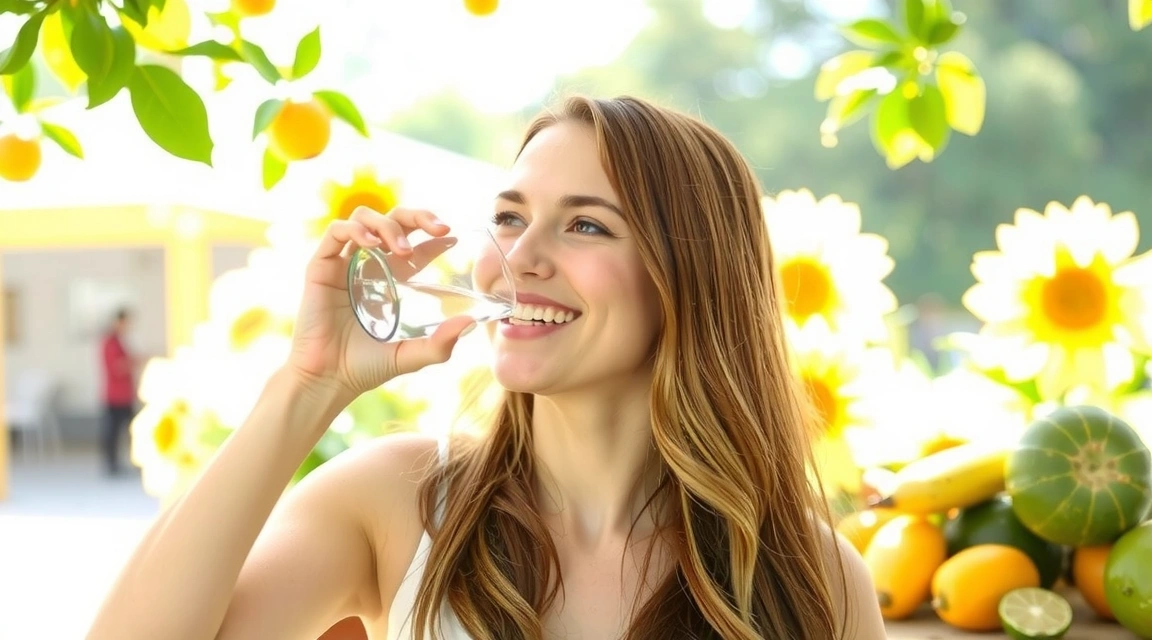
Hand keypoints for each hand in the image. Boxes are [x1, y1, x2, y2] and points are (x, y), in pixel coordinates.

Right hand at [285, 206, 476, 398]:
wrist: (328, 379)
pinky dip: (356, 230)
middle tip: (439, 228)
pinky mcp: (320, 267)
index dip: (433, 238)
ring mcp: (342, 264)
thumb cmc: (365, 367)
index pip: (414, 246)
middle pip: (393, 221)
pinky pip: (335, 231)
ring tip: (403, 250)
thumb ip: (441, 343)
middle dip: (418, 216)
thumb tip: (471, 323)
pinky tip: (373, 245)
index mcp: (388, 280)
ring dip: (388, 226)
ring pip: (364, 218)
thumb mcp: (411, 355)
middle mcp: (366, 266)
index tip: (453, 239)